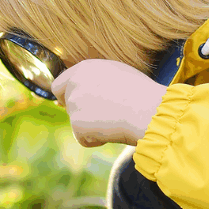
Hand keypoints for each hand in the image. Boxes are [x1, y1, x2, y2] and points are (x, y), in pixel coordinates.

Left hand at [51, 60, 167, 146]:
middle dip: (79, 112)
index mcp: (85, 68)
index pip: (60, 84)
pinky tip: (113, 131)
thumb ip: (96, 80)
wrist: (148, 109)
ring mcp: (74, 104)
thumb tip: (82, 93)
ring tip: (116, 122)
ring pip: (77, 123)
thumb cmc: (141, 93)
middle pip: (66, 104)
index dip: (66, 96)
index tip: (75, 105)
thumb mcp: (117, 75)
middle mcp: (75, 83)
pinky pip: (83, 138)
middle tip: (100, 118)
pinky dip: (96, 140)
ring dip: (92, 127)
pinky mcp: (77, 124)